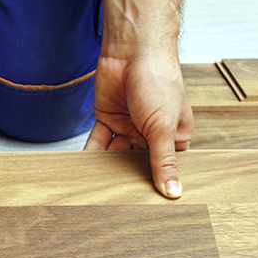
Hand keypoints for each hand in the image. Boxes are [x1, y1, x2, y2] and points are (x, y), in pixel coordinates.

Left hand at [83, 52, 192, 197]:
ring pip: (116, 155)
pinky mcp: (108, 118)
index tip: (148, 207)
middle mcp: (151, 133)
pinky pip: (98, 142)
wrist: (132, 49)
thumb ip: (164, 161)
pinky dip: (91, 154)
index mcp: (174, 136)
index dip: (157, 184)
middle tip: (119, 205)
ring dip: (107, 169)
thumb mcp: (164, 126)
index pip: (166, 167)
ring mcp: (129, 126)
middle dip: (129, 179)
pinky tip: (82, 170)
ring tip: (97, 192)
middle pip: (138, 164)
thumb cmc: (158, 80)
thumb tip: (174, 192)